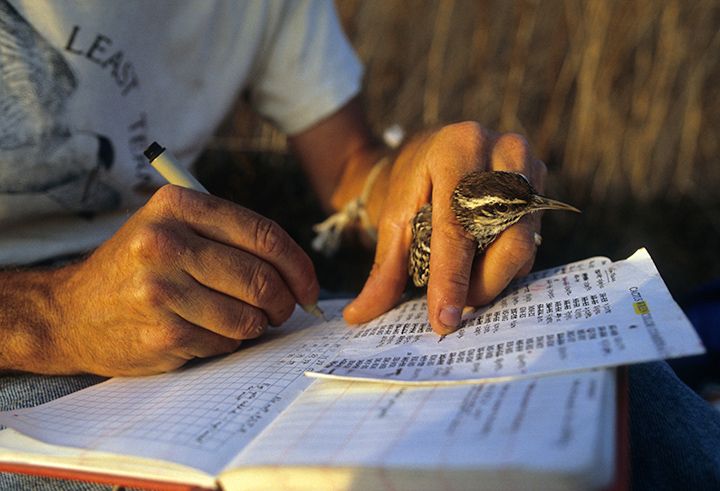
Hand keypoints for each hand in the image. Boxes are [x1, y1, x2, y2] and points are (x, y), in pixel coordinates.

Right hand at [51, 185, 318, 375]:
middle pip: (261, 278)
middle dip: (284, 301)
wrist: (70, 312)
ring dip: (257, 325)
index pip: (264, 235)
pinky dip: (228, 342)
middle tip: (283, 309)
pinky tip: (207, 332)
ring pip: (248, 317)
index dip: (299, 265)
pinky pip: (225, 343)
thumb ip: (227, 235)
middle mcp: (167, 242)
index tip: (309, 285)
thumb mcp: (171, 227)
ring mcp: (162, 290)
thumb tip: (296, 271)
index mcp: (179, 206)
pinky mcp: (161, 332)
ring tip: (245, 320)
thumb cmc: (136, 267)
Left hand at [344, 122, 545, 333]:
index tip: (444, 319)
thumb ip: (384, 268)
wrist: (431, 153)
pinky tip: (482, 266)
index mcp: (457, 149)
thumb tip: (360, 315)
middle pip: (506, 239)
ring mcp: (528, 166)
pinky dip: (506, 265)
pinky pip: (532, 240)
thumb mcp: (393, 219)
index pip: (457, 226)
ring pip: (524, 244)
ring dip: (495, 277)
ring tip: (464, 284)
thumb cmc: (411, 185)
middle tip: (455, 305)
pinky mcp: (539, 185)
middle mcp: (501, 150)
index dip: (451, 279)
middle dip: (481, 285)